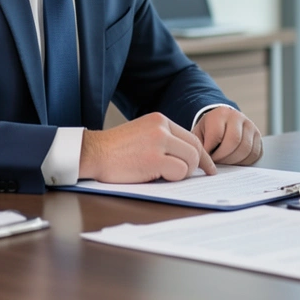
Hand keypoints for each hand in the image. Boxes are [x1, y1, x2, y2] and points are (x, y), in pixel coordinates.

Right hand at [78, 112, 215, 182]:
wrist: (92, 152)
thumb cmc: (116, 150)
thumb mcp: (143, 134)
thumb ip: (165, 140)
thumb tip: (189, 158)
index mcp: (161, 121)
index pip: (192, 138)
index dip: (202, 156)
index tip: (207, 168)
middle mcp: (162, 128)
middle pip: (195, 149)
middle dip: (194, 167)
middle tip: (184, 176)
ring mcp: (158, 142)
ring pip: (190, 161)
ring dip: (180, 173)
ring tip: (161, 174)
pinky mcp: (153, 159)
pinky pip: (178, 172)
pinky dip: (171, 178)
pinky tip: (156, 177)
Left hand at [192, 106, 262, 164]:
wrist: (223, 122)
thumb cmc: (209, 130)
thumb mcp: (199, 134)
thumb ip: (199, 146)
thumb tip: (203, 163)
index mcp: (220, 114)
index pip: (217, 135)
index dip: (211, 152)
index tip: (207, 159)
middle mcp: (237, 117)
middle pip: (234, 141)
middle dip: (223, 157)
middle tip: (216, 163)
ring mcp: (250, 126)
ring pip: (246, 149)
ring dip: (234, 161)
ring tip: (224, 162)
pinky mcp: (258, 136)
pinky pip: (255, 154)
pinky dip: (244, 162)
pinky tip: (234, 160)